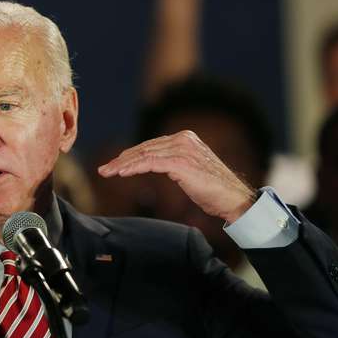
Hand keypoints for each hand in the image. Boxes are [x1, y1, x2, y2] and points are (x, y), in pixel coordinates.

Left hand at [98, 130, 255, 222]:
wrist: (233, 199)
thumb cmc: (213, 190)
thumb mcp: (189, 172)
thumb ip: (171, 163)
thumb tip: (152, 164)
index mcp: (185, 138)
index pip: (150, 145)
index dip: (130, 155)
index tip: (114, 165)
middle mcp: (183, 139)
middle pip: (144, 148)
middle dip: (121, 160)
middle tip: (104, 170)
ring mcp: (182, 149)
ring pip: (144, 155)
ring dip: (123, 165)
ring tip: (107, 172)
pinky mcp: (180, 162)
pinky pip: (150, 163)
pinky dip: (134, 167)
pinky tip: (122, 173)